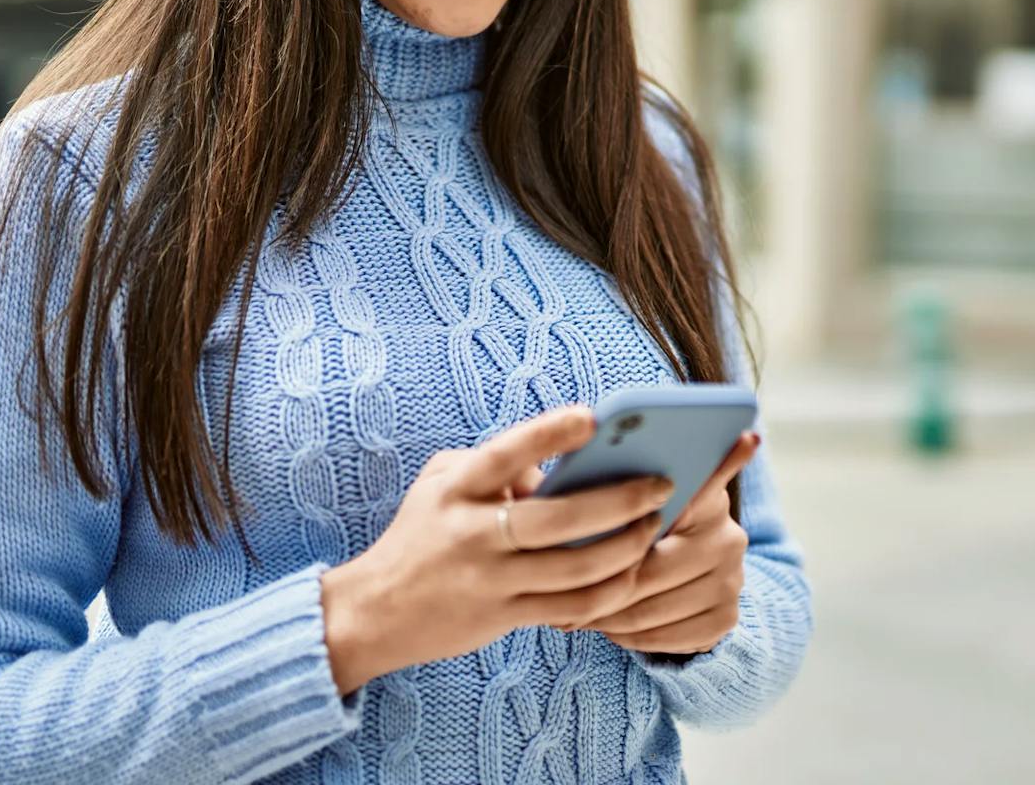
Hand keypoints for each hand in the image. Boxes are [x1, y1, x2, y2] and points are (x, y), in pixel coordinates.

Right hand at [319, 405, 674, 694]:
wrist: (373, 611)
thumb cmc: (421, 534)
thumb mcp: (441, 483)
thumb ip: (494, 464)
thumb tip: (561, 463)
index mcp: (456, 488)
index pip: (504, 454)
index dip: (548, 435)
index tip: (592, 417)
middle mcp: (473, 533)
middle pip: (559, 518)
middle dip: (620, 500)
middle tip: (661, 485)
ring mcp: (490, 579)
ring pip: (576, 567)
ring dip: (626, 546)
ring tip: (654, 526)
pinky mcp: (504, 616)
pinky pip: (572, 607)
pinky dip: (610, 590)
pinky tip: (633, 572)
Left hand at [568, 430, 761, 655]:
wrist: (696, 556)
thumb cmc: (647, 517)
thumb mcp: (637, 492)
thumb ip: (613, 484)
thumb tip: (556, 476)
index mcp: (705, 496)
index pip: (657, 516)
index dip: (610, 537)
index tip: (567, 549)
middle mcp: (728, 537)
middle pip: (648, 573)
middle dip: (599, 587)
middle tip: (557, 594)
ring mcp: (732, 581)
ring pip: (651, 612)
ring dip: (609, 618)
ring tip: (574, 612)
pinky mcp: (726, 618)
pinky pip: (668, 639)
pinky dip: (633, 639)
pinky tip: (611, 628)